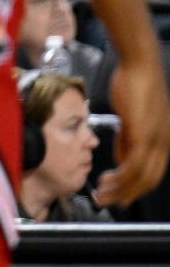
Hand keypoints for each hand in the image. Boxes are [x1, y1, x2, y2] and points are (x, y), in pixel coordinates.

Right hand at [96, 56, 169, 208]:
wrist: (139, 65)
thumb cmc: (134, 84)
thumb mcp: (130, 117)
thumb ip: (126, 140)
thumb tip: (120, 160)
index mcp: (163, 141)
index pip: (152, 173)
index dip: (135, 188)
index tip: (119, 195)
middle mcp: (163, 144)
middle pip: (148, 181)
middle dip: (127, 194)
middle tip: (108, 201)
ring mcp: (155, 140)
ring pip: (140, 177)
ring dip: (120, 189)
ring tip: (102, 193)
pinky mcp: (143, 134)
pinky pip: (133, 165)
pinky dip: (121, 176)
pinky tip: (108, 179)